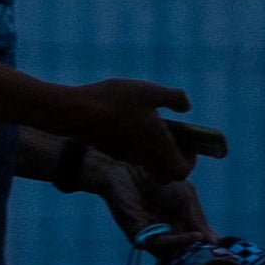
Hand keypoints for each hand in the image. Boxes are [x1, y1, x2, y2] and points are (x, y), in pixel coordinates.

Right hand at [47, 79, 224, 190]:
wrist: (74, 111)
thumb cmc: (114, 100)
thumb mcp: (149, 91)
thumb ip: (174, 97)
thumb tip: (186, 106)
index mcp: (157, 145)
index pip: (182, 172)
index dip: (190, 161)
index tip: (188, 143)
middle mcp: (143, 157)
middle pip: (166, 174)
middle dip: (174, 160)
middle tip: (172, 137)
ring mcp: (125, 156)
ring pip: (149, 164)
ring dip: (156, 151)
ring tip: (150, 123)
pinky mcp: (111, 150)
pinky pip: (132, 155)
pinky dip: (138, 145)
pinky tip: (130, 120)